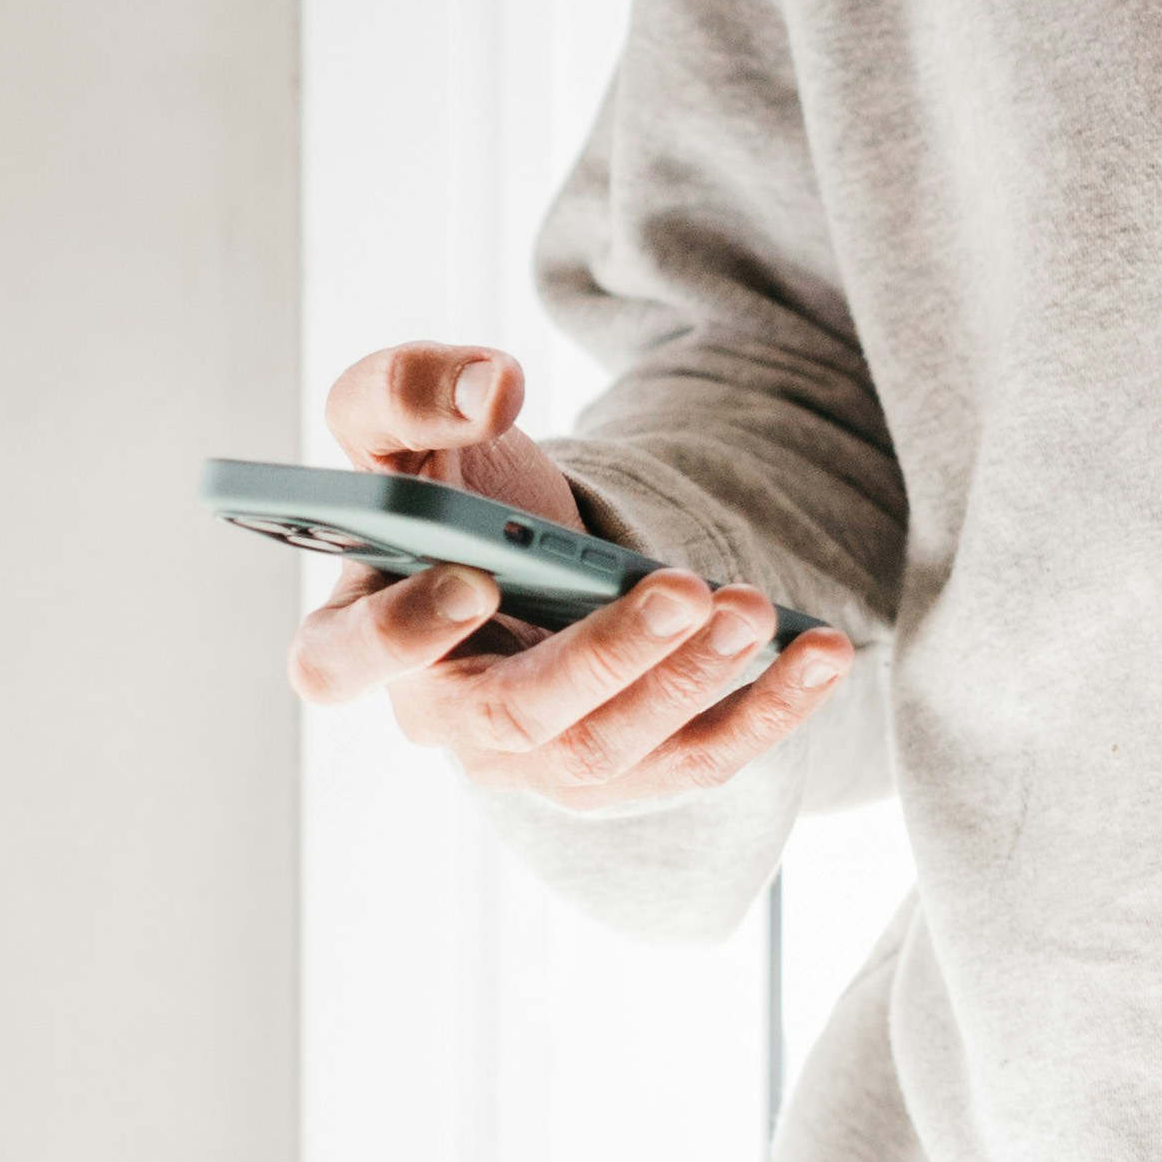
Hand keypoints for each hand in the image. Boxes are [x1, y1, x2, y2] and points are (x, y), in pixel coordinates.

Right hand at [286, 341, 852, 812]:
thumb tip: (490, 388)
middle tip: (679, 591)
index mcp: (357, 638)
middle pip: (513, 715)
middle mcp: (443, 717)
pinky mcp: (624, 773)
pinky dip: (765, 712)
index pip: (342, 664)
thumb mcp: (408, 425)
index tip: (472, 580)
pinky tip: (819, 651)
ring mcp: (534, 761)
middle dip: (602, 656)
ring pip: (607, 750)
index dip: (401, 636)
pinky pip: (696, 762)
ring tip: (750, 606)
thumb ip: (407, 388)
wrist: (531, 548)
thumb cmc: (451, 491)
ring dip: (688, 680)